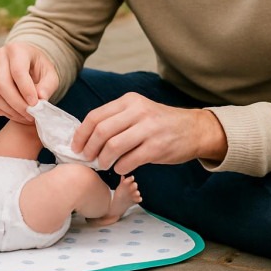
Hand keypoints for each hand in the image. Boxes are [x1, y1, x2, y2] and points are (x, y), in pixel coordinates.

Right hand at [0, 42, 58, 122]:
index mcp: (16, 49)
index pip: (18, 71)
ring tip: (22, 116)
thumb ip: (48, 86)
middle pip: (1, 84)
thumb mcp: (50, 74)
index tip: (35, 105)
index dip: (26, 91)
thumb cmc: (38, 67)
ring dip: (7, 110)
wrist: (25, 62)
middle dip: (16, 104)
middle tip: (29, 115)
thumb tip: (41, 99)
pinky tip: (11, 113)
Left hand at [71, 93, 227, 174]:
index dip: (81, 134)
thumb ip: (115, 119)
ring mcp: (149, 129)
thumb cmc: (160, 123)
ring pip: (113, 146)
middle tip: (87, 158)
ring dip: (103, 160)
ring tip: (103, 164)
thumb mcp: (138, 111)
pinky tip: (120, 168)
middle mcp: (138, 112)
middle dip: (89, 148)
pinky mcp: (158, 147)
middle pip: (101, 131)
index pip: (95, 116)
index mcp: (129, 101)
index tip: (76, 147)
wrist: (195, 129)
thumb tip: (86, 137)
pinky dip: (120, 167)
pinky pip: (130, 160)